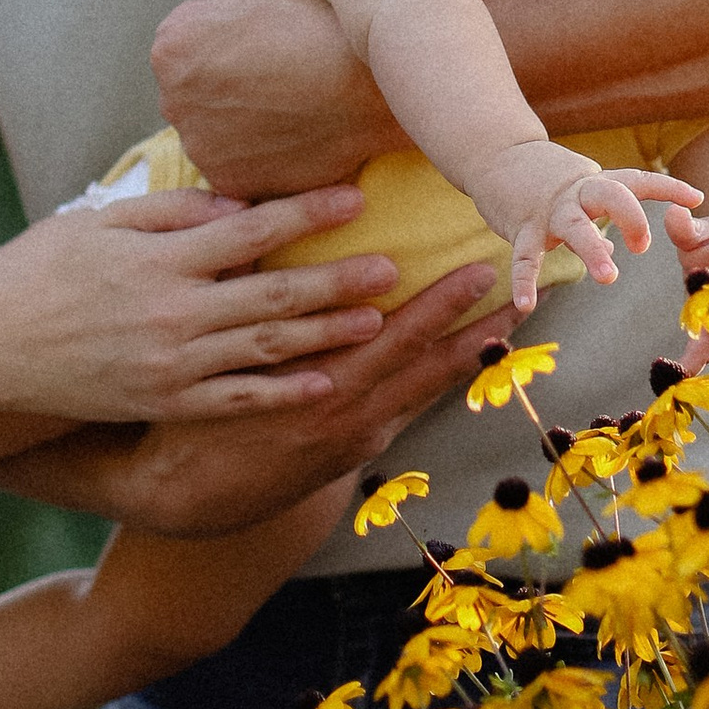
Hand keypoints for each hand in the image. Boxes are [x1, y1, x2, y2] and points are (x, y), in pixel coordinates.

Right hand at [0, 186, 404, 422]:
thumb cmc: (35, 275)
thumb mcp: (96, 222)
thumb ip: (168, 211)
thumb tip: (234, 203)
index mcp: (160, 259)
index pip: (250, 229)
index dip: (307, 213)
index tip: (357, 198)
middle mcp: (175, 312)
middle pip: (274, 292)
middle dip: (340, 279)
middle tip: (393, 265)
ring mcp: (173, 363)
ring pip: (268, 346)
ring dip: (327, 333)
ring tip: (378, 319)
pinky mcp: (165, 401)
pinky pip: (238, 398)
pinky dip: (284, 391)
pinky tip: (325, 382)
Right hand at [94, 260, 500, 533]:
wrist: (184, 493)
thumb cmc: (192, 406)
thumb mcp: (211, 350)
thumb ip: (240, 286)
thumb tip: (252, 215)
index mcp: (317, 383)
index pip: (395, 337)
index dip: (442, 305)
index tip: (479, 271)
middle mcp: (347, 413)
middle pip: (427, 362)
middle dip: (477, 323)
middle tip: (524, 287)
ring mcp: (355, 437)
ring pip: (428, 390)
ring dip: (473, 353)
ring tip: (514, 319)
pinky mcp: (354, 451)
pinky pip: (409, 409)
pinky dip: (442, 381)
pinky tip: (467, 356)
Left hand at [150, 0, 384, 190]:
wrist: (370, 93)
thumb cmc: (318, 27)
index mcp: (171, 43)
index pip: (193, 30)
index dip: (234, 26)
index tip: (271, 31)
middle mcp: (170, 98)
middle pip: (198, 77)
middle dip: (229, 69)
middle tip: (282, 63)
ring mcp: (198, 144)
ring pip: (214, 119)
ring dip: (239, 110)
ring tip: (288, 97)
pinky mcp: (227, 179)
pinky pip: (233, 159)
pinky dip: (254, 148)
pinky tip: (289, 129)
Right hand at [474, 146, 704, 311]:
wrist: (494, 153)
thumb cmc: (542, 177)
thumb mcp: (577, 189)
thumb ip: (599, 214)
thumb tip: (615, 245)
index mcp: (594, 184)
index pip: (636, 180)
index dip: (667, 187)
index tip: (697, 197)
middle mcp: (576, 193)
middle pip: (610, 195)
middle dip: (631, 217)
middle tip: (643, 246)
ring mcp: (548, 210)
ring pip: (574, 227)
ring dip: (592, 250)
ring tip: (609, 276)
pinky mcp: (521, 226)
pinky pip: (524, 257)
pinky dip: (524, 281)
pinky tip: (526, 305)